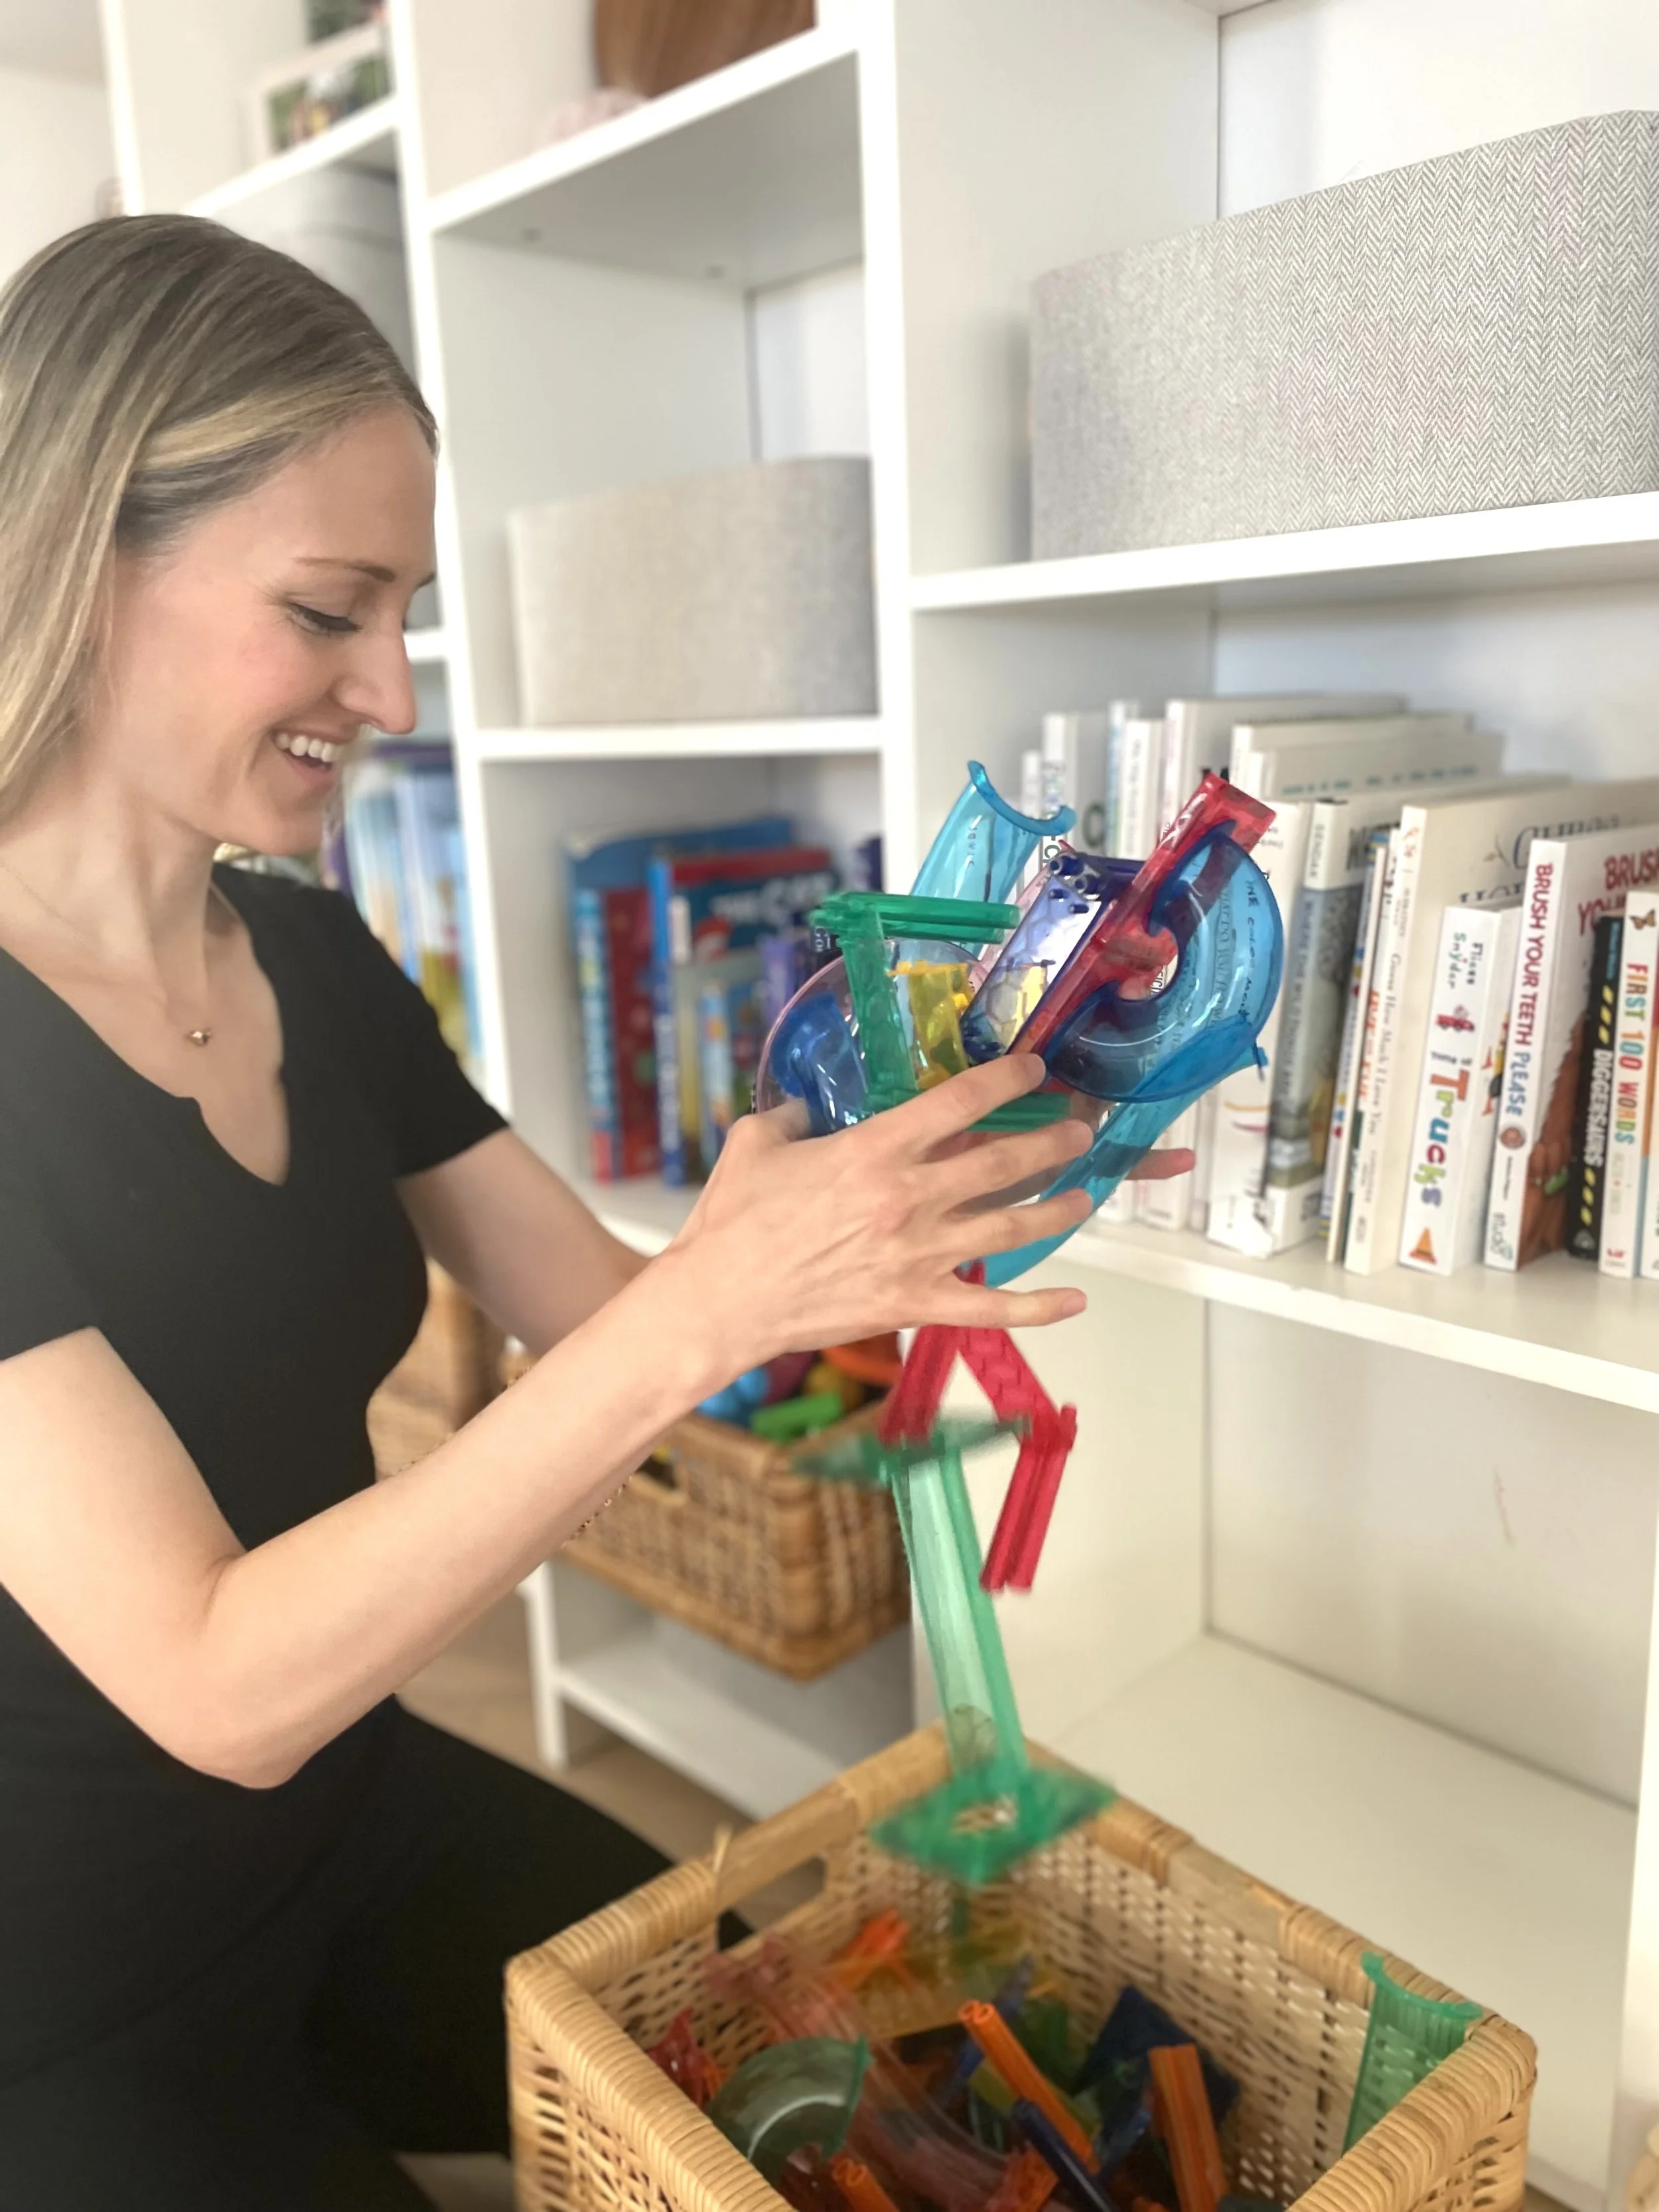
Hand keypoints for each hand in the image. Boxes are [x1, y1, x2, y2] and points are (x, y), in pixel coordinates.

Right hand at [665, 1056, 1187, 1368]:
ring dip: (1056, 1211)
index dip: (1005, 1079)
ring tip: (1082, 1197)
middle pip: (1001, 1164)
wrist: (720, 1301)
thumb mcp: (758, 1141)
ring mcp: (918, 1256)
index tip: (1033, 1069)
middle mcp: (908, 1199)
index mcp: (873, 1150)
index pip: (959, 1102)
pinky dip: (1040, 1308)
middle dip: (1050, 1143)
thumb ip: (796, 1115)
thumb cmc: (732, 1219)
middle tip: (1079, 1132)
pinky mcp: (915, 1305)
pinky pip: (991, 1309)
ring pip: (1010, 1230)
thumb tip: (811, 1107)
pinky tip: (1077, 1300)